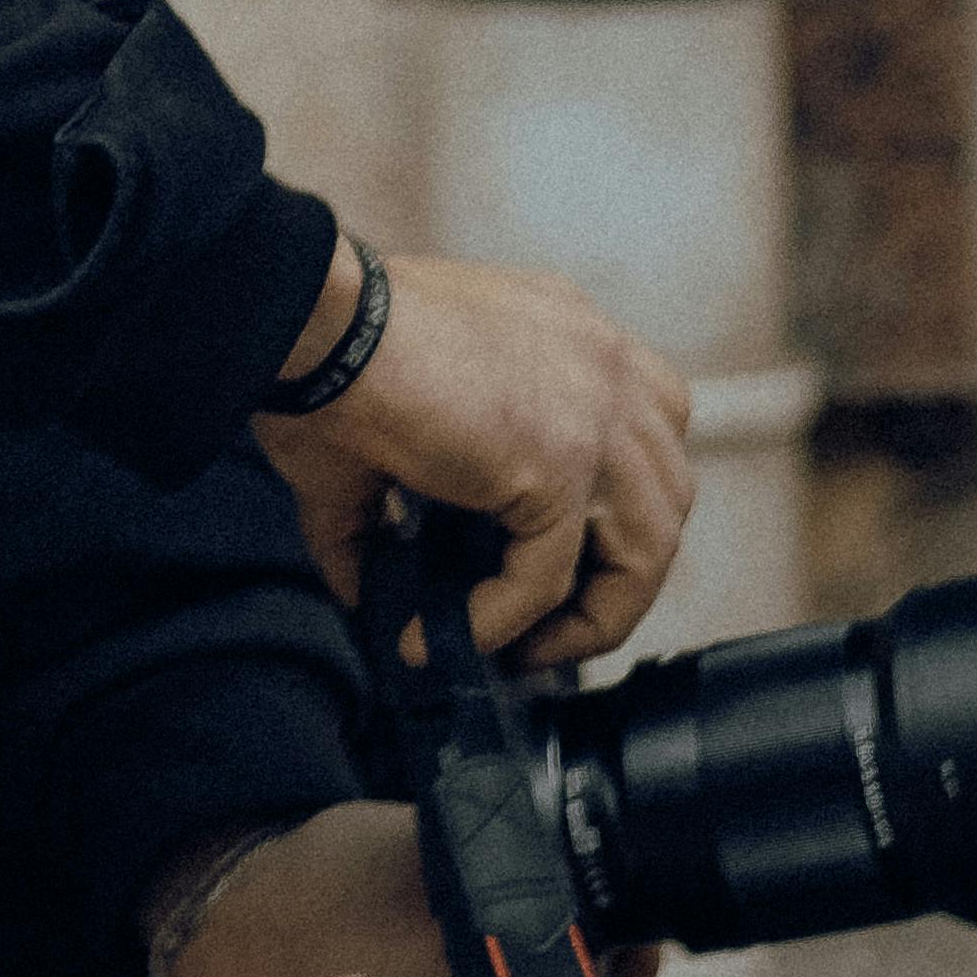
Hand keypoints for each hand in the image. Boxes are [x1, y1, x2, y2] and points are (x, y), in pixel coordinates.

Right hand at [260, 244, 693, 664]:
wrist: (311, 323)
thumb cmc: (326, 353)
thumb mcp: (389, 427)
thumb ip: (387, 512)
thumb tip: (363, 589)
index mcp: (571, 338)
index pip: (645, 438)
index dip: (611, 518)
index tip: (560, 574)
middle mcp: (604, 363)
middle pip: (665, 497)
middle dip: (616, 578)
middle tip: (548, 629)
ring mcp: (597, 411)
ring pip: (645, 548)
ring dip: (589, 617)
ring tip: (524, 654)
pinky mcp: (561, 462)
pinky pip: (548, 578)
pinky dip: (499, 622)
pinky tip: (443, 635)